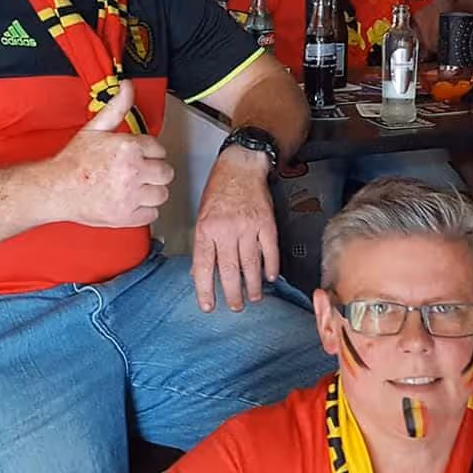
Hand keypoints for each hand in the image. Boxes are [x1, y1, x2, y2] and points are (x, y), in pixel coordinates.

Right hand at [48, 80, 173, 227]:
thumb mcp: (95, 128)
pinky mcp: (126, 216)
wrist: (55, 188)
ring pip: (162, 194)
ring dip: (151, 191)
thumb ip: (117, 107)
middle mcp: (133, 171)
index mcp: (128, 148)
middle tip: (138, 172)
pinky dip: (144, 210)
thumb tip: (128, 86)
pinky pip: (152, 214)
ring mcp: (130, 195)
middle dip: (154, 171)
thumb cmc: (73, 161)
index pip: (159, 149)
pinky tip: (132, 202)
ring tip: (135, 187)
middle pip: (166, 172)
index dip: (149, 152)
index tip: (139, 156)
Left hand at [191, 145, 277, 312]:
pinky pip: (269, 250)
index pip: (204, 267)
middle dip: (232, 293)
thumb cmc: (219, 189)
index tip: (208, 305)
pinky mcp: (266, 223)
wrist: (241, 166)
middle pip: (229, 270)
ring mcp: (248, 227)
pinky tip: (270, 277)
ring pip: (251, 264)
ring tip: (253, 297)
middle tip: (235, 306)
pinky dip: (271, 266)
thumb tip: (200, 272)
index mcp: (206, 229)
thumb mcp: (202, 215)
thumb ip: (203, 243)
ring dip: (253, 285)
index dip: (205, 290)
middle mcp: (226, 229)